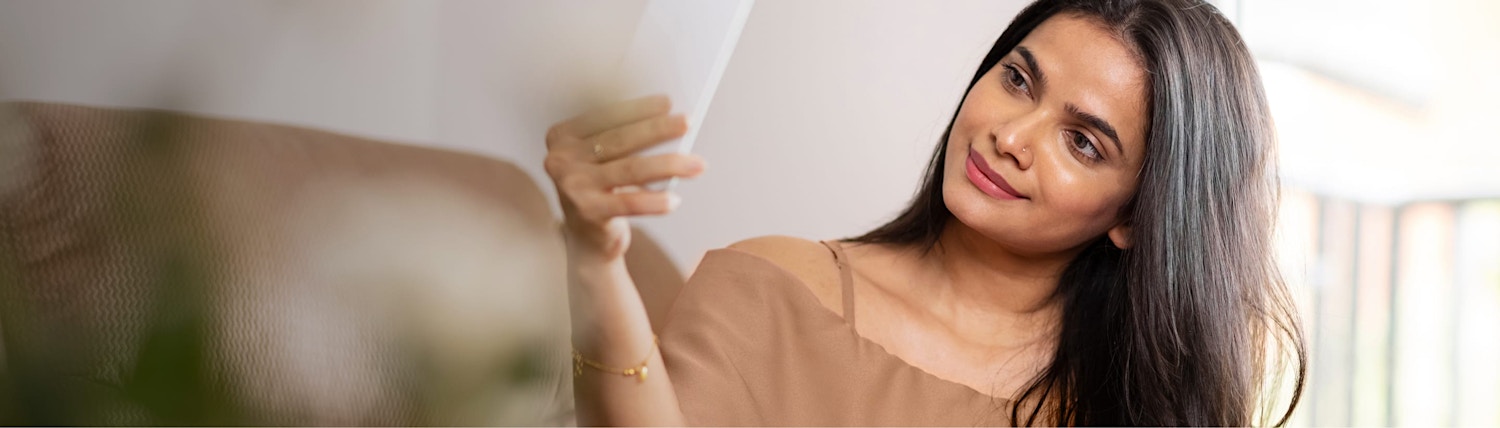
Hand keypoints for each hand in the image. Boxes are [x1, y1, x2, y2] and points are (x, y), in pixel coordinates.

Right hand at [544, 95, 704, 262]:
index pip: (604, 116)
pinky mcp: (587, 211)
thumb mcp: (600, 158)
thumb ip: (620, 139)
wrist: (586, 237)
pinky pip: (628, 203)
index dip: (638, 109)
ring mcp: (572, 186)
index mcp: (562, 136)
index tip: (667, 103)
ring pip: (630, 169)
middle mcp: (561, 159)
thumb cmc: (600, 188)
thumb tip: (667, 120)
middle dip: (657, 129)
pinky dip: (654, 201)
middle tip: (687, 122)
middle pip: (619, 140)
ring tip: (697, 164)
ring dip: (668, 164)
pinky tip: (675, 200)